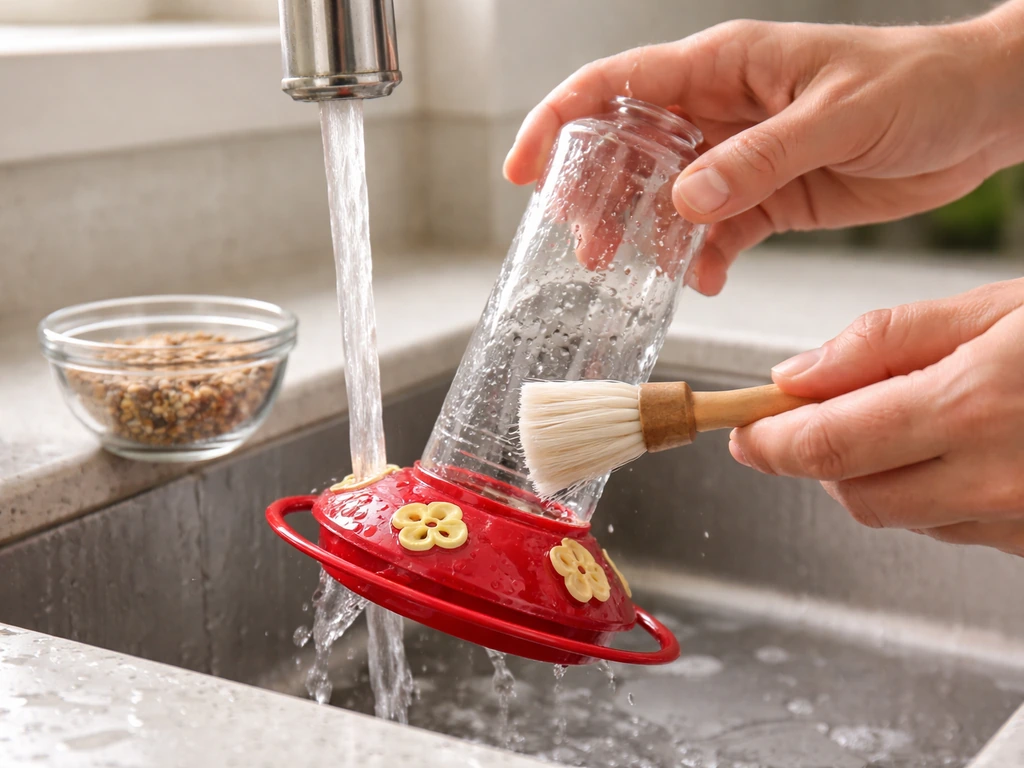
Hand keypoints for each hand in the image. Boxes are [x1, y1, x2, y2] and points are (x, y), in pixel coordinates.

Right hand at [504, 5, 1023, 295]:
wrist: (982, 115)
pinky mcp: (769, 198)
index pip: (618, 86)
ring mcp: (741, 158)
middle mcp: (722, 111)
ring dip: (642, 236)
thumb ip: (760, 159)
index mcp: (725, 67)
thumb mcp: (839, 117)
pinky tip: (705, 278)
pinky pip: (718, 232)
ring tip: (627, 269)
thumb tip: (686, 198)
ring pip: (666, 199)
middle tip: (583, 243)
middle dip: (597, 196)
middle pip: (630, 150)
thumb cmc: (919, 84)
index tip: (524, 168)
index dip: (559, 122)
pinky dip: (704, 258)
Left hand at [729, 278, 1023, 556]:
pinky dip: (931, 493)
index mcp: (972, 405)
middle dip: (819, 456)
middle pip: (852, 491)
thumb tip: (797, 376)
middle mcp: (994, 478)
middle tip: (820, 414)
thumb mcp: (998, 309)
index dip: (770, 441)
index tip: (744, 430)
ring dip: (875, 474)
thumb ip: (886, 341)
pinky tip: (958, 450)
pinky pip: (952, 529)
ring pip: (899, 515)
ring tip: (912, 417)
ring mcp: (1017, 521)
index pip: (827, 444)